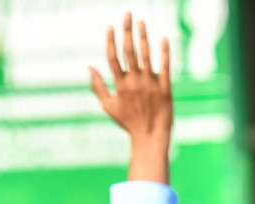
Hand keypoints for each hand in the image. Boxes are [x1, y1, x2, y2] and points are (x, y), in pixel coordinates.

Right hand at [89, 13, 171, 183]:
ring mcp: (151, 84)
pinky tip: (163, 38)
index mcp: (120, 85)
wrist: (150, 137)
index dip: (111, 40)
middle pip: (129, 50)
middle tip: (127, 14)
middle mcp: (135, 82)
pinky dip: (165, 51)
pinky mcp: (165, 88)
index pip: (113, 57)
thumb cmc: (128, 122)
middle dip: (127, 30)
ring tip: (141, 21)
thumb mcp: (108, 106)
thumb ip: (97, 86)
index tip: (110, 26)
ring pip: (146, 55)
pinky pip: (166, 66)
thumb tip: (88, 67)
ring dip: (144, 36)